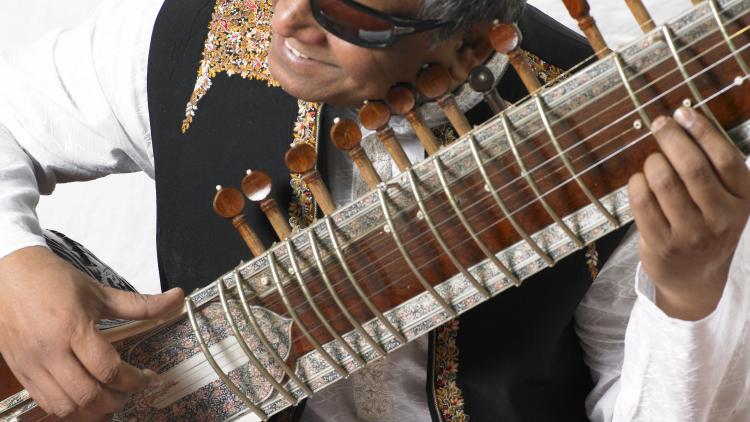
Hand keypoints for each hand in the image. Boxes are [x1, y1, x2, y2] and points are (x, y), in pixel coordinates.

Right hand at [0, 246, 183, 420]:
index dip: (133, 380)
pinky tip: (86, 400)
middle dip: (117, 399)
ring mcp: (32, 364)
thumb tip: (177, 298)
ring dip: (94, 410)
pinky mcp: (21, 371)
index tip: (147, 377)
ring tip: (112, 398)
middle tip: (132, 390)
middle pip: (88, 394)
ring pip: (66, 406)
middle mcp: (50, 350)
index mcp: (73, 328)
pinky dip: (70, 409)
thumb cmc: (55, 281)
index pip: (108, 369)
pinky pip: (46, 403)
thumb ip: (141, 304)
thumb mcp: (100, 292)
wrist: (9, 274)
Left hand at [628, 107, 749, 320]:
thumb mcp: (726, 201)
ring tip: (652, 160)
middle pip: (692, 167)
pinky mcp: (662, 245)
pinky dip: (636, 184)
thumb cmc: (708, 228)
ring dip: (653, 162)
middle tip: (659, 124)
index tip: (683, 112)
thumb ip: (713, 169)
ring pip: (665, 183)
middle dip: (672, 138)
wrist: (697, 280)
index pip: (725, 158)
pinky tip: (638, 179)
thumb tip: (684, 120)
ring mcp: (692, 234)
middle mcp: (722, 219)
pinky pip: (643, 203)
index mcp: (743, 201)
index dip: (702, 130)